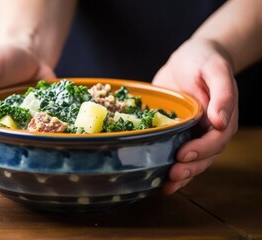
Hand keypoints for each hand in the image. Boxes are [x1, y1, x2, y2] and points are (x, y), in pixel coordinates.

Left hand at [152, 38, 238, 193]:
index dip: (201, 150)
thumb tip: (220, 122)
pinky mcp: (175, 131)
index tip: (184, 155)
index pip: (215, 141)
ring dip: (180, 175)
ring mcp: (191, 132)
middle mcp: (207, 130)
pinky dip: (166, 164)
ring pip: (190, 160)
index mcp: (221, 118)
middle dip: (189, 168)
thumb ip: (223, 94)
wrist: (190, 57)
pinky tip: (156, 176)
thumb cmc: (205, 60)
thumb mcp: (215, 70)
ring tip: (165, 185)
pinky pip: (173, 150)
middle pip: (203, 156)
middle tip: (172, 175)